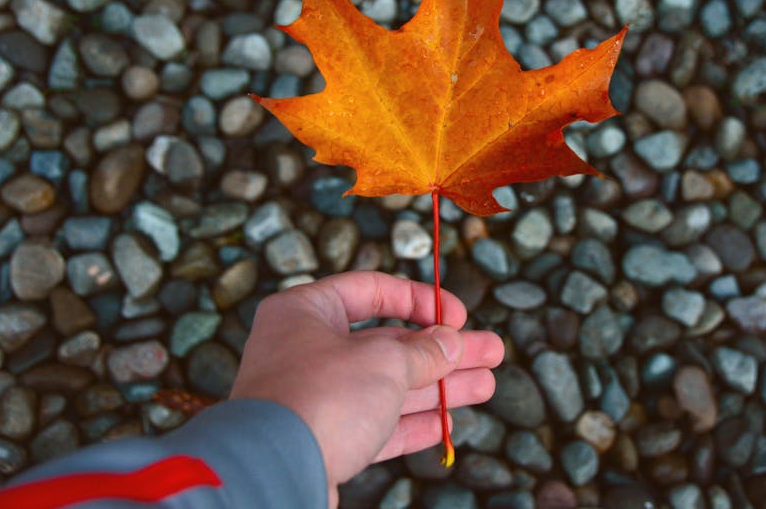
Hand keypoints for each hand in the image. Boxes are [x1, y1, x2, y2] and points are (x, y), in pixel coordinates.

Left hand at [229, 270, 503, 506]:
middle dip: (443, 350)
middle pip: (388, 343)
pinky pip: (374, 425)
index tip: (459, 315)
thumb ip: (424, 351)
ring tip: (488, 384)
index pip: (371, 290)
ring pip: (387, 386)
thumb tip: (452, 342)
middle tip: (491, 351)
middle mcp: (305, 350)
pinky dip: (412, 422)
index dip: (420, 300)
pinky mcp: (321, 441)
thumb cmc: (321, 398)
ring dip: (438, 386)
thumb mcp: (385, 361)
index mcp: (306, 311)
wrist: (273, 474)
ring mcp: (312, 398)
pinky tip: (448, 422)